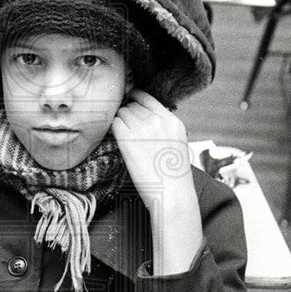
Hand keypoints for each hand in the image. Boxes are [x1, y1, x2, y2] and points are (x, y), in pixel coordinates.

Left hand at [111, 89, 192, 210]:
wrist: (172, 194)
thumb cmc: (173, 176)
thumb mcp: (177, 144)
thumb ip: (165, 128)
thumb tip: (146, 119)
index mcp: (172, 121)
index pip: (147, 98)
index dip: (134, 98)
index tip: (128, 101)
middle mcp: (158, 120)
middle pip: (132, 105)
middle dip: (126, 113)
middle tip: (125, 126)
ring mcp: (143, 128)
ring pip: (122, 113)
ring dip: (119, 122)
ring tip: (122, 135)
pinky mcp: (128, 139)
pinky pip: (115, 124)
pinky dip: (113, 129)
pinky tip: (117, 139)